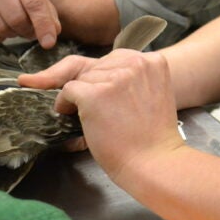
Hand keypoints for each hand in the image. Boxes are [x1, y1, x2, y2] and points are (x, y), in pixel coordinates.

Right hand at [0, 0, 60, 47]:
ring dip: (13, 34)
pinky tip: (2, 28)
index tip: (49, 43)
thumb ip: (46, 9)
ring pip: (0, 28)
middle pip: (16, 18)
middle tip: (31, 30)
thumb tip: (53, 33)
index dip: (43, 25)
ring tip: (16, 27)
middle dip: (27, 30)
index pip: (33, 3)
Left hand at [21, 50, 184, 182]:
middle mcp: (135, 63)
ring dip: (82, 98)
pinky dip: (65, 105)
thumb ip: (130, 79)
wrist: (152, 161)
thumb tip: (84, 71)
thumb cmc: (150, 136)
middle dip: (94, 88)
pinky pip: (68, 90)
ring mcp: (114, 77)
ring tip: (98, 119)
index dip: (105, 80)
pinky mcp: (94, 94)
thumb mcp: (150, 95)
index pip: (114, 59)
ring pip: (82, 79)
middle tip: (106, 113)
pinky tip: (78, 119)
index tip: (107, 98)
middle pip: (97, 67)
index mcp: (153, 61)